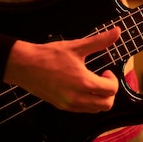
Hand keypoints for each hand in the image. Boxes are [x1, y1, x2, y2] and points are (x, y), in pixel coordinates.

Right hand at [3, 27, 120, 112]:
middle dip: (109, 92)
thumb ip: (99, 41)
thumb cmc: (50, 55)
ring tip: (91, 83)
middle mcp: (78, 98)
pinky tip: (81, 88)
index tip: (105, 71)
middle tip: (101, 78)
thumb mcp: (76, 46)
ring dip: (99, 98)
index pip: (111, 90)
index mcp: (84, 83)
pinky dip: (88, 102)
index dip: (113, 80)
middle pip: (107, 104)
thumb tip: (117, 31)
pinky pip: (82, 110)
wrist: (25, 65)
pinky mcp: (61, 107)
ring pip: (95, 110)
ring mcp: (69, 105)